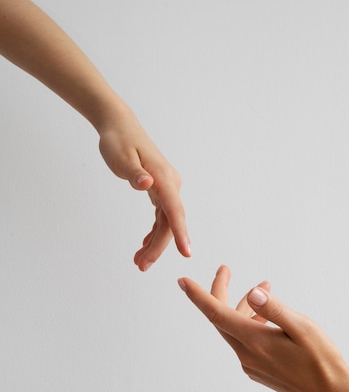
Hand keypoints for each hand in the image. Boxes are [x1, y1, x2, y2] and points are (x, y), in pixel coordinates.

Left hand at [98, 106, 190, 270]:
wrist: (119, 125)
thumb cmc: (118, 140)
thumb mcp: (121, 157)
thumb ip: (134, 173)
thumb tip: (146, 183)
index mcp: (163, 178)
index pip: (174, 210)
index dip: (181, 234)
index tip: (186, 253)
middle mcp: (170, 183)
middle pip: (170, 222)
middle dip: (158, 247)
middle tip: (141, 266)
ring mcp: (166, 187)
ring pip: (166, 222)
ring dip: (155, 243)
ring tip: (139, 262)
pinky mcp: (160, 189)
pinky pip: (161, 216)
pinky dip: (153, 232)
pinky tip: (144, 246)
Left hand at [178, 265, 348, 391]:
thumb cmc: (321, 359)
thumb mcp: (303, 328)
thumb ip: (275, 309)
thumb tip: (251, 294)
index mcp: (254, 342)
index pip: (216, 314)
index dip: (198, 296)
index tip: (182, 281)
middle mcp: (246, 355)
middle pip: (221, 319)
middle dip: (220, 292)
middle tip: (226, 269)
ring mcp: (250, 364)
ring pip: (235, 329)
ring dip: (244, 307)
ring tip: (266, 287)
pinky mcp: (257, 370)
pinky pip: (245, 341)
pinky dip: (251, 323)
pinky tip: (268, 316)